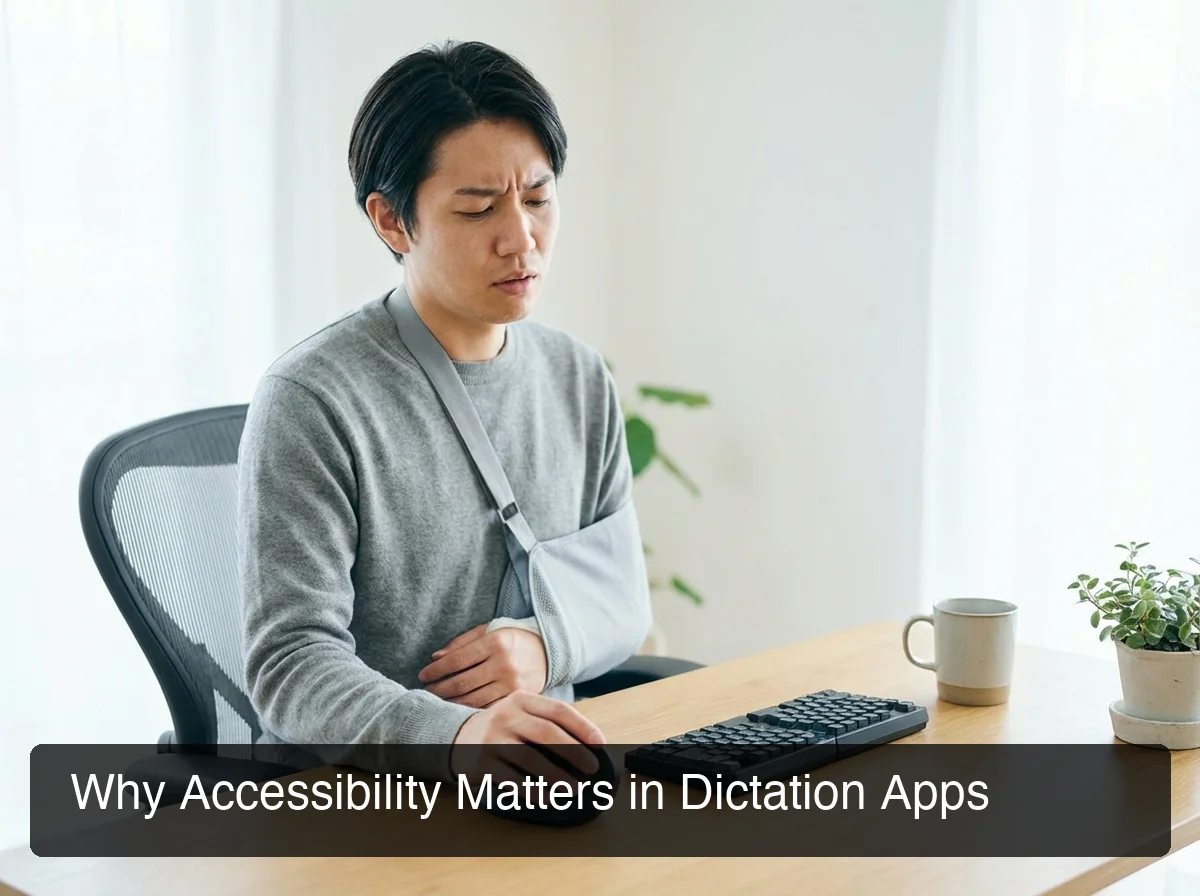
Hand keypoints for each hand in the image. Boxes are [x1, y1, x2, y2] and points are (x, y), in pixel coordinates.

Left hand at [418, 623, 546, 707]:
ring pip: (473, 699)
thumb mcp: (490, 630)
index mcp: (495, 642)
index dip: (436, 670)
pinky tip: (458, 708)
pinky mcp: (518, 697)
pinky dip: (470, 709)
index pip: (457, 660)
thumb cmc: (513, 639)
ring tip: (438, 702)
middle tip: (426, 691)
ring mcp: (512, 683)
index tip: (423, 675)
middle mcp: (504, 664)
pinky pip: (488, 707)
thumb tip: (435, 657)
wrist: (549, 650)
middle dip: (439, 688)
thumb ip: (462, 642)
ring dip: (450, 702)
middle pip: (462, 682)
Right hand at [450, 690, 604, 782]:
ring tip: (574, 788)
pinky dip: (534, 791)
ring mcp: (492, 739)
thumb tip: (588, 746)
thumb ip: (548, 723)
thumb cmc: (501, 728)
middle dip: (574, 752)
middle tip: (591, 768)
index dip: (583, 727)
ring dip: (557, 776)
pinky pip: (513, 780)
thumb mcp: (521, 713)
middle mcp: (506, 715)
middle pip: (547, 733)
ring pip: (531, 758)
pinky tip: (549, 797)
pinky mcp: (482, 763)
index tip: (600, 744)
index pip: (558, 711)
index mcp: (521, 699)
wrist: (456, 737)